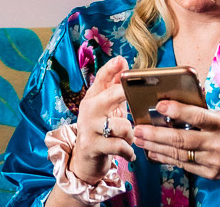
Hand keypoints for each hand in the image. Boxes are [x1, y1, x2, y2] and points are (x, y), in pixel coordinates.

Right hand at [69, 55, 135, 183]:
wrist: (84, 159)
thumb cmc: (101, 130)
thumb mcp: (108, 108)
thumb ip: (114, 87)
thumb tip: (122, 63)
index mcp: (93, 97)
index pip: (101, 78)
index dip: (111, 68)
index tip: (121, 60)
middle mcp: (89, 109)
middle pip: (111, 95)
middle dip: (125, 94)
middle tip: (135, 99)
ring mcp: (89, 127)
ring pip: (122, 126)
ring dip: (131, 135)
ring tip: (129, 139)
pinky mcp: (93, 145)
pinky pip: (120, 146)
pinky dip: (128, 152)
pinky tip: (129, 154)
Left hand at [130, 75, 219, 185]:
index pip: (198, 117)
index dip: (178, 111)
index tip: (159, 105)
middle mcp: (219, 144)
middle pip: (183, 139)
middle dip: (157, 134)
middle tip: (138, 128)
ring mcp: (214, 161)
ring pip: (180, 154)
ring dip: (156, 147)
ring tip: (138, 139)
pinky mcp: (210, 173)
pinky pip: (184, 166)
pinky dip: (167, 159)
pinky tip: (152, 152)